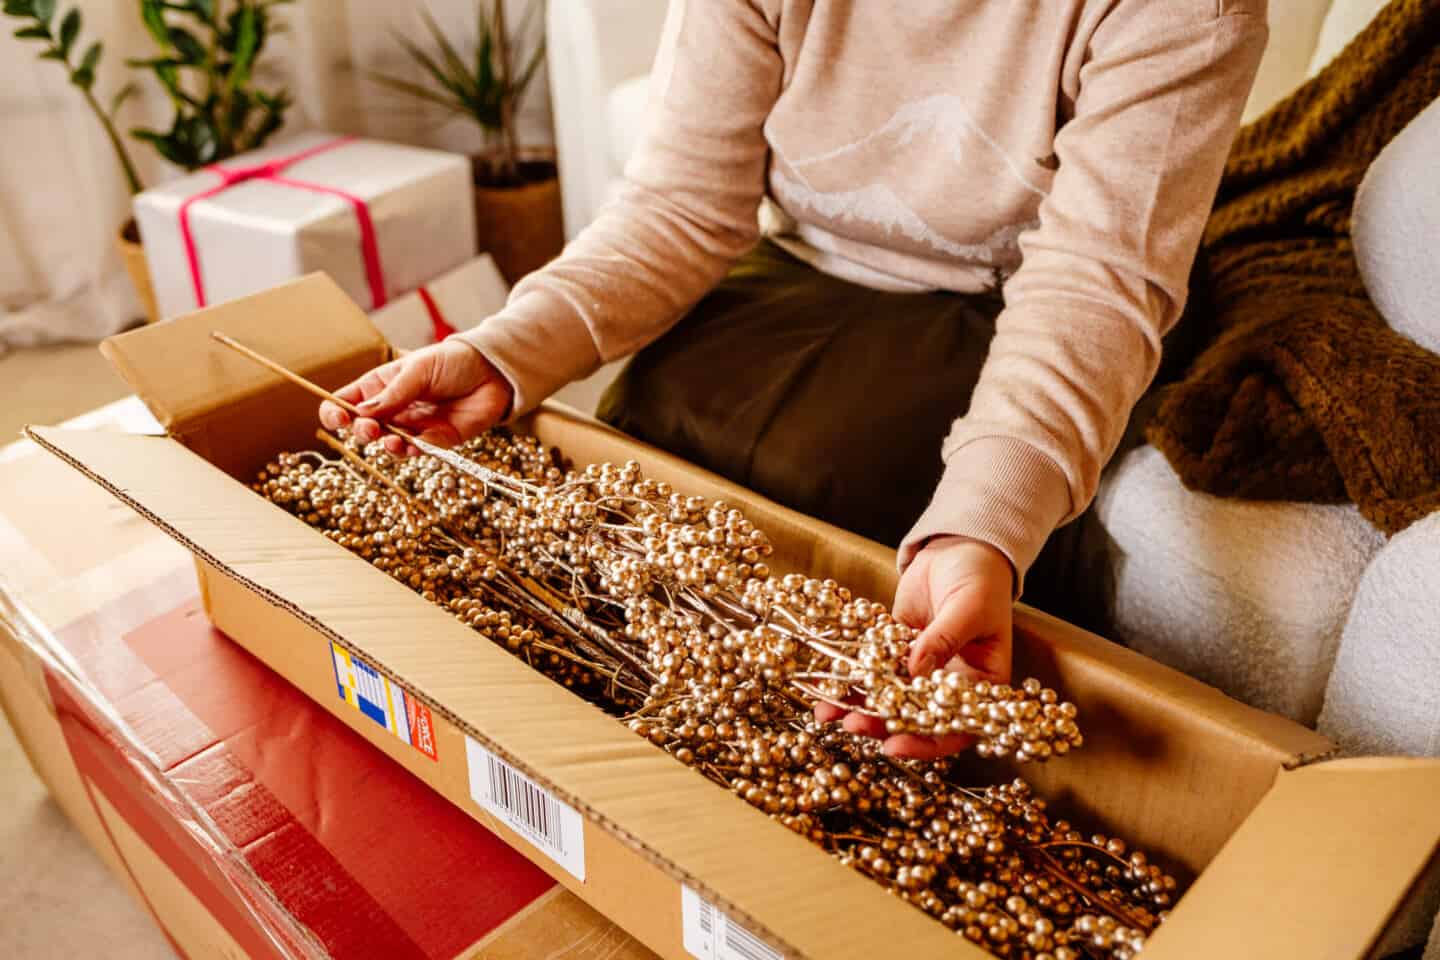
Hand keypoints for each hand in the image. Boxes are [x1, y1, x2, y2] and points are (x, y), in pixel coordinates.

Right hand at [318, 340, 512, 454]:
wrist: (493, 372)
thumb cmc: (453, 362)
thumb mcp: (419, 370)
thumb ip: (394, 393)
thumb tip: (362, 413)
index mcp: (381, 386)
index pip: (347, 402)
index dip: (335, 413)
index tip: (338, 419)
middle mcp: (393, 409)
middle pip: (364, 427)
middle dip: (362, 431)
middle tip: (370, 429)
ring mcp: (413, 426)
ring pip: (389, 444)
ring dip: (386, 446)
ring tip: (392, 440)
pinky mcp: (436, 440)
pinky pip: (417, 451)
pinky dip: (412, 450)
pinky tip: (413, 444)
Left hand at [815, 536, 1013, 758]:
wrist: (960, 547)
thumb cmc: (981, 578)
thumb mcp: (969, 609)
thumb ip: (943, 640)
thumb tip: (916, 672)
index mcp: (981, 684)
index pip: (956, 727)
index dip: (927, 744)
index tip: (895, 745)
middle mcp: (949, 683)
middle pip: (915, 717)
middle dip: (882, 724)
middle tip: (853, 725)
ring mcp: (919, 667)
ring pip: (888, 696)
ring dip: (859, 706)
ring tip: (828, 712)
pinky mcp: (895, 649)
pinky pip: (871, 668)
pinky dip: (850, 676)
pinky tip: (826, 682)